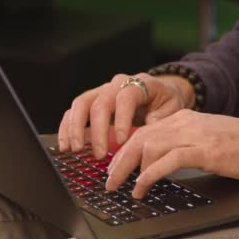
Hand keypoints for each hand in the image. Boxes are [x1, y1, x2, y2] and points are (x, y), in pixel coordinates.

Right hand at [58, 73, 194, 157]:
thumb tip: (146, 129)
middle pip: (100, 102)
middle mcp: (116, 85)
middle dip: (97, 130)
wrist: (160, 91)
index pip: (125, 97)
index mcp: (139, 84)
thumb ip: (162, 117)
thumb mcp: (173, 107)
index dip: (122, 118)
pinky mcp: (91, 102)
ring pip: (81, 104)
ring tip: (75, 149)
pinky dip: (67, 128)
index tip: (122, 140)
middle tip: (100, 154)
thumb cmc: (166, 101)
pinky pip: (73, 111)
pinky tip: (66, 145)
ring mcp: (101, 92)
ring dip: (75, 128)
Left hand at [105, 109, 238, 198]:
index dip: (124, 150)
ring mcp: (193, 135)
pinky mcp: (203, 150)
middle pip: (140, 138)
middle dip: (119, 161)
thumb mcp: (204, 140)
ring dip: (130, 170)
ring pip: (148, 147)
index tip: (114, 167)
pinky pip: (167, 161)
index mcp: (183, 118)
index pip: (144, 131)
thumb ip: (181, 145)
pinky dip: (149, 175)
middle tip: (109, 182)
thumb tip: (155, 163)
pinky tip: (142, 187)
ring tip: (124, 188)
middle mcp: (184, 123)